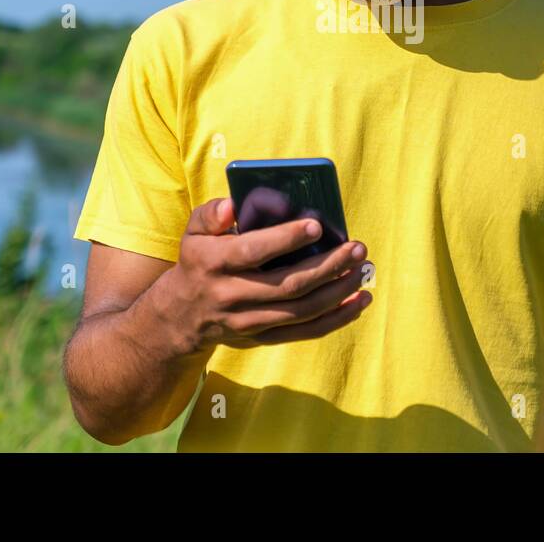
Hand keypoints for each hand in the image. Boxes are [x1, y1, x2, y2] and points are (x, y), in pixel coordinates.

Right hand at [161, 197, 372, 355]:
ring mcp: (248, 321)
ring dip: (338, 292)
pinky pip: (305, 332)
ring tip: (362, 271)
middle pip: (287, 284)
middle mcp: (231, 295)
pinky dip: (336, 319)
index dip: (284, 239)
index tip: (315, 225)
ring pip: (301, 311)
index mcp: (214, 263)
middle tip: (356, 248)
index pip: (253, 251)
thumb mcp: (192, 233)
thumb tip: (233, 205)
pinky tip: (359, 302)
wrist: (181, 317)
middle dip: (327, 266)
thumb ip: (210, 214)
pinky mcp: (263, 338)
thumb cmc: (197, 262)